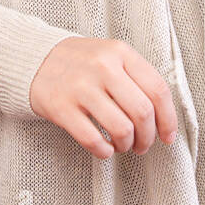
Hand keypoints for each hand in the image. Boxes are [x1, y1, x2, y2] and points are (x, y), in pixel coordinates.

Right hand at [28, 36, 177, 157]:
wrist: (35, 58)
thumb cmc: (82, 63)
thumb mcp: (111, 55)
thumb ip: (137, 77)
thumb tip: (163, 117)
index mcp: (120, 52)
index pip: (158, 90)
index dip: (168, 119)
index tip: (168, 136)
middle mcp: (103, 67)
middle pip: (142, 112)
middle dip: (147, 137)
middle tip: (142, 144)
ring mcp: (81, 87)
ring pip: (121, 129)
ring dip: (127, 145)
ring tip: (122, 145)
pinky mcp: (62, 107)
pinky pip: (93, 140)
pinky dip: (104, 151)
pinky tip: (104, 148)